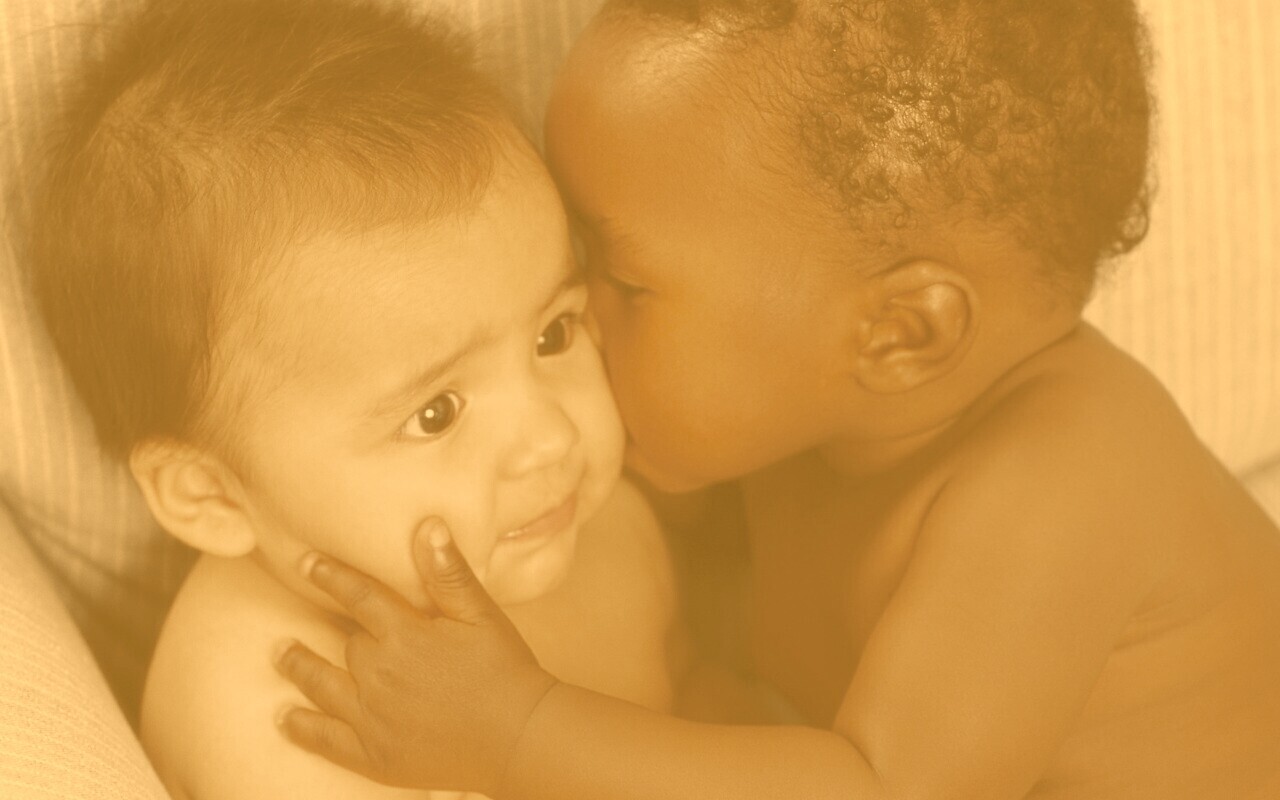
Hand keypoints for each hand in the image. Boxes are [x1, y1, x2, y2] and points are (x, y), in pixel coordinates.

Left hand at [274, 519, 558, 793]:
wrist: (519, 737)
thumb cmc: (505, 670)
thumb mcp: (481, 615)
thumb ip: (448, 573)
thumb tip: (427, 525)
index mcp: (405, 635)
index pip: (359, 596)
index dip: (332, 576)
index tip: (306, 563)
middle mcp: (380, 674)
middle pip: (345, 643)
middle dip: (327, 628)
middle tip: (298, 617)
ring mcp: (373, 717)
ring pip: (322, 685)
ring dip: (300, 667)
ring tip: (280, 654)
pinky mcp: (375, 754)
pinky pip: (327, 739)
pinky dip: (303, 728)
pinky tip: (286, 718)